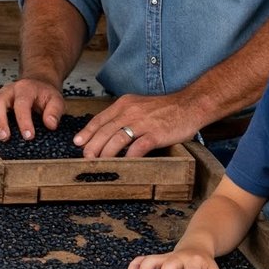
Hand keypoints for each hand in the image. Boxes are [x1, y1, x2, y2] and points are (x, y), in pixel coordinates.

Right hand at [0, 77, 65, 142]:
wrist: (37, 83)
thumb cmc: (45, 96)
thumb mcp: (56, 100)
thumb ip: (54, 111)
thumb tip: (50, 124)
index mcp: (26, 89)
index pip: (22, 103)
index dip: (24, 120)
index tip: (28, 136)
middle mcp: (9, 90)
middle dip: (0, 120)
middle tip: (4, 137)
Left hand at [73, 91, 202, 158]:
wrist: (190, 105)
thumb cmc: (165, 109)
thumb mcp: (139, 106)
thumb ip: (123, 116)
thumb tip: (107, 131)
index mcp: (125, 104)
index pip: (100, 119)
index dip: (87, 132)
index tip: (78, 142)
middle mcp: (131, 112)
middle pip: (105, 131)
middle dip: (92, 146)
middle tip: (86, 158)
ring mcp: (143, 123)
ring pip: (117, 139)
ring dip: (105, 153)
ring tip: (100, 163)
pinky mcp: (156, 134)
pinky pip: (137, 147)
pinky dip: (128, 157)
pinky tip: (123, 164)